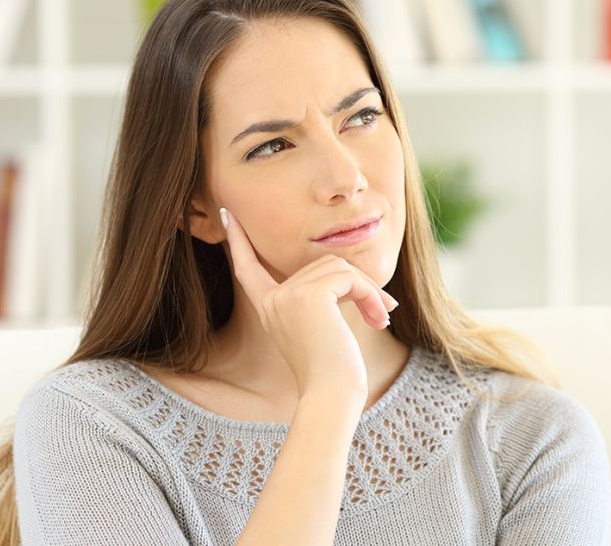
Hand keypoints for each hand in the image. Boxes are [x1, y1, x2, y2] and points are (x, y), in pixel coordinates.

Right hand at [219, 207, 398, 401]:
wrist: (331, 396)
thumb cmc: (332, 372)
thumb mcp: (320, 329)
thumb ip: (320, 298)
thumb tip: (347, 275)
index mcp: (269, 308)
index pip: (248, 268)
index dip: (239, 242)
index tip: (228, 216)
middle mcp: (273, 299)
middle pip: (322, 265)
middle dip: (357, 284)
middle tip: (382, 311)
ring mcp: (288, 295)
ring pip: (340, 268)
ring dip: (369, 291)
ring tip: (380, 318)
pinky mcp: (309, 295)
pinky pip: (349, 278)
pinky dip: (370, 295)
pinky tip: (377, 319)